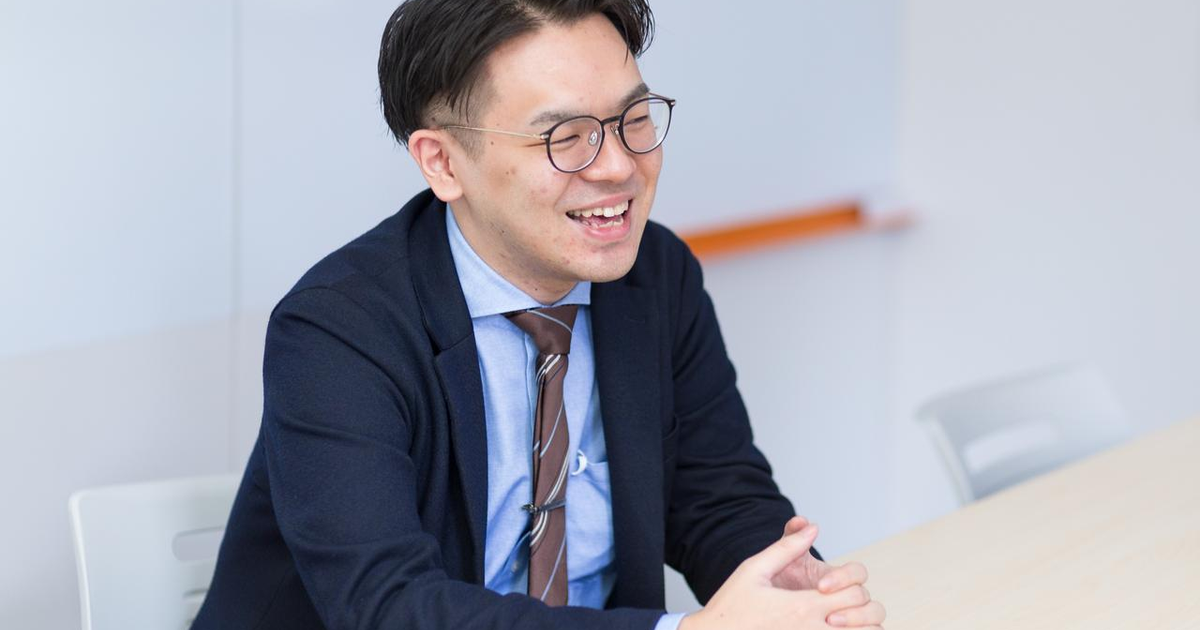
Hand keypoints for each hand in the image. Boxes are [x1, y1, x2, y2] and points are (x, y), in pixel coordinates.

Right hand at [679, 525, 879, 629]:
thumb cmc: (732, 606)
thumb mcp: (753, 569)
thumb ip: (785, 548)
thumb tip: (812, 527)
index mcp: (802, 607)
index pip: (852, 594)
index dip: (847, 584)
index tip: (824, 586)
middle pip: (863, 619)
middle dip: (859, 609)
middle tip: (837, 605)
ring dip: (859, 629)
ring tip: (842, 621)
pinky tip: (832, 628)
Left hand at [771, 516, 885, 627]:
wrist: (772, 608)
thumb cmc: (779, 583)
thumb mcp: (783, 560)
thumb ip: (791, 539)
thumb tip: (804, 521)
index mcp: (839, 577)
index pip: (858, 572)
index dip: (844, 578)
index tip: (821, 586)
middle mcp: (849, 596)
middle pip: (868, 597)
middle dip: (850, 605)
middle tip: (827, 615)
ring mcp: (853, 615)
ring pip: (876, 617)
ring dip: (859, 621)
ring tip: (832, 625)